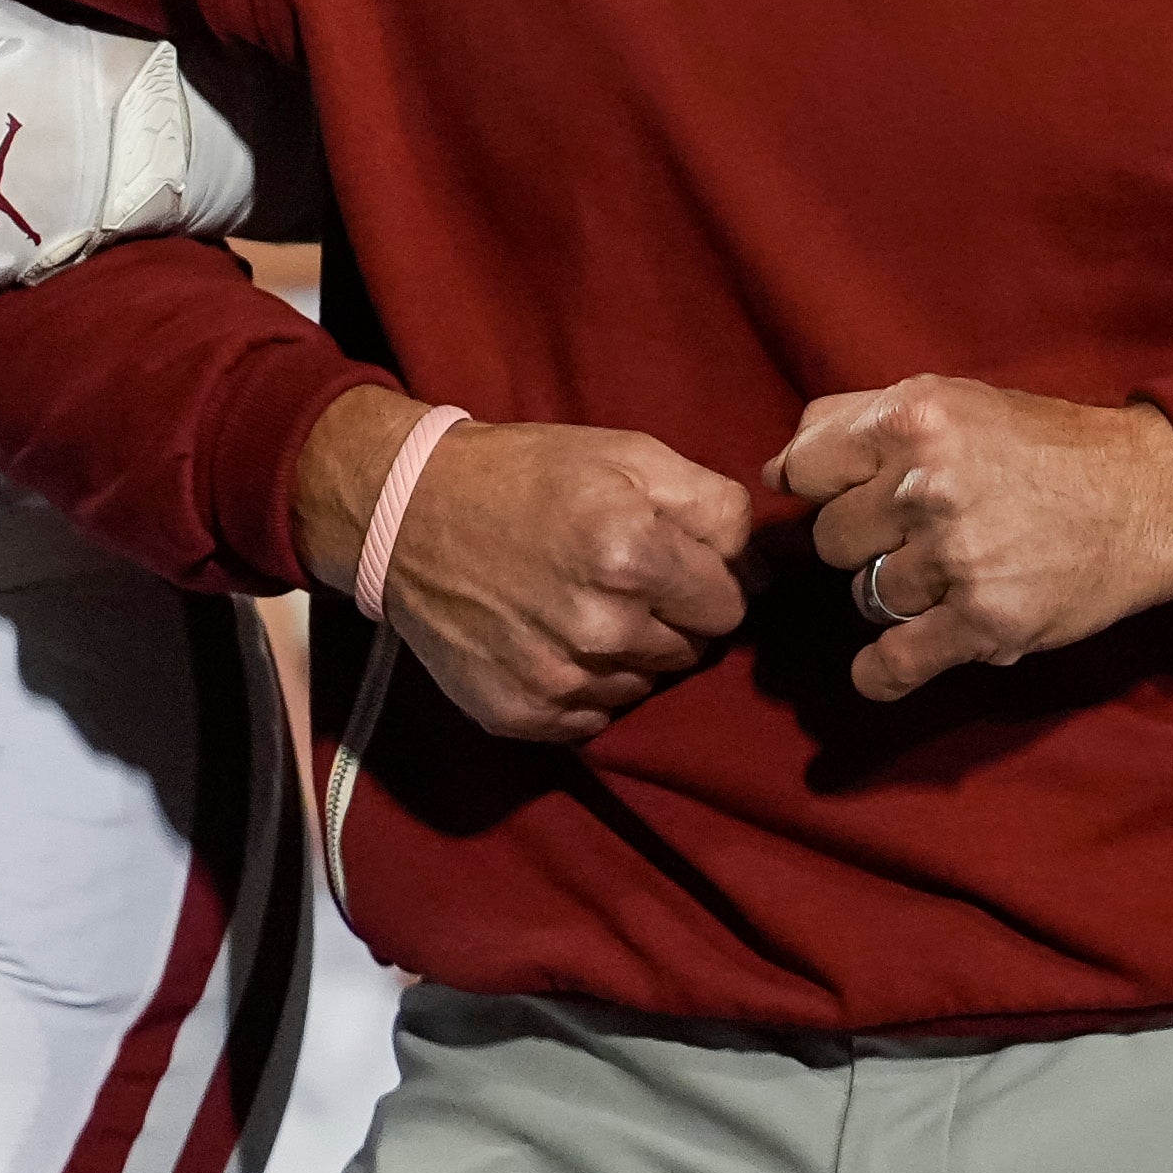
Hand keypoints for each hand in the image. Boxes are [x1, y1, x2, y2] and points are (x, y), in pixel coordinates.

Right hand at [292, 385, 749, 745]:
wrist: (408, 514)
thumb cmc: (529, 476)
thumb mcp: (631, 455)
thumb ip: (715, 506)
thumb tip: (764, 569)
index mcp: (634, 555)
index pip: (730, 606)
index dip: (708, 580)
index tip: (673, 559)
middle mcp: (600, 628)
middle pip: (691, 651)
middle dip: (673, 616)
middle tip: (623, 576)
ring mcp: (557, 679)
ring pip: (646, 686)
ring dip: (632, 652)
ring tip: (583, 603)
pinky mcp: (520, 714)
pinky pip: (596, 717)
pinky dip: (588, 685)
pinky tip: (555, 638)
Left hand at [769, 377, 1172, 706]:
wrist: (1152, 496)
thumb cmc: (1046, 445)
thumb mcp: (956, 399)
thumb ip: (857, 417)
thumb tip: (776, 467)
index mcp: (916, 418)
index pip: (804, 467)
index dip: (825, 485)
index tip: (856, 493)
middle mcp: (929, 485)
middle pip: (831, 538)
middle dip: (866, 540)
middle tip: (922, 533)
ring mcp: (957, 559)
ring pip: (864, 595)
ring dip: (897, 593)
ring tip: (954, 571)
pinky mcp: (985, 623)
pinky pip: (894, 663)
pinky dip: (882, 673)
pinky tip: (885, 667)